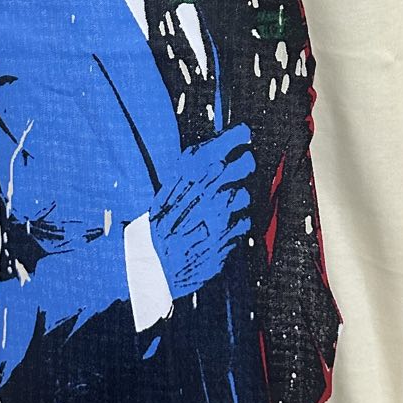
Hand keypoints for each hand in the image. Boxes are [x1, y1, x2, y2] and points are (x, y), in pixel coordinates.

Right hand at [149, 123, 254, 296]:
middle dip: (242, 167)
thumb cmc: (160, 225)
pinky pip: (245, 220)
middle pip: (246, 163)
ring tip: (218, 210)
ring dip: (238, 200)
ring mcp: (223, 211)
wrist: (156, 266)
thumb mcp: (167, 188)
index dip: (238, 137)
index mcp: (192, 169)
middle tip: (234, 173)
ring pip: (246, 193)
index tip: (242, 138)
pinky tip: (219, 227)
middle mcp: (210, 185)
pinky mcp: (232, 233)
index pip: (233, 138)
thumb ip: (193, 166)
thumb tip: (220, 147)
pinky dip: (237, 223)